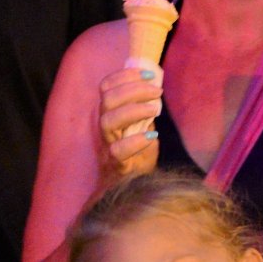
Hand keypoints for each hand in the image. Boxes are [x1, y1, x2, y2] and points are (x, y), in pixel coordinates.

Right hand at [96, 65, 163, 185]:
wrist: (131, 188)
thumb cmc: (137, 154)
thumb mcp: (142, 126)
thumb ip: (145, 109)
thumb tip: (157, 87)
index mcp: (109, 114)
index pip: (106, 86)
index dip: (125, 75)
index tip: (150, 73)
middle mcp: (104, 127)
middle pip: (107, 99)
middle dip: (134, 89)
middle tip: (158, 91)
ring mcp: (107, 146)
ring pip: (108, 121)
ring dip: (134, 110)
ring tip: (155, 110)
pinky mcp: (114, 165)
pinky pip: (117, 151)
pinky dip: (135, 141)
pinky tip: (152, 136)